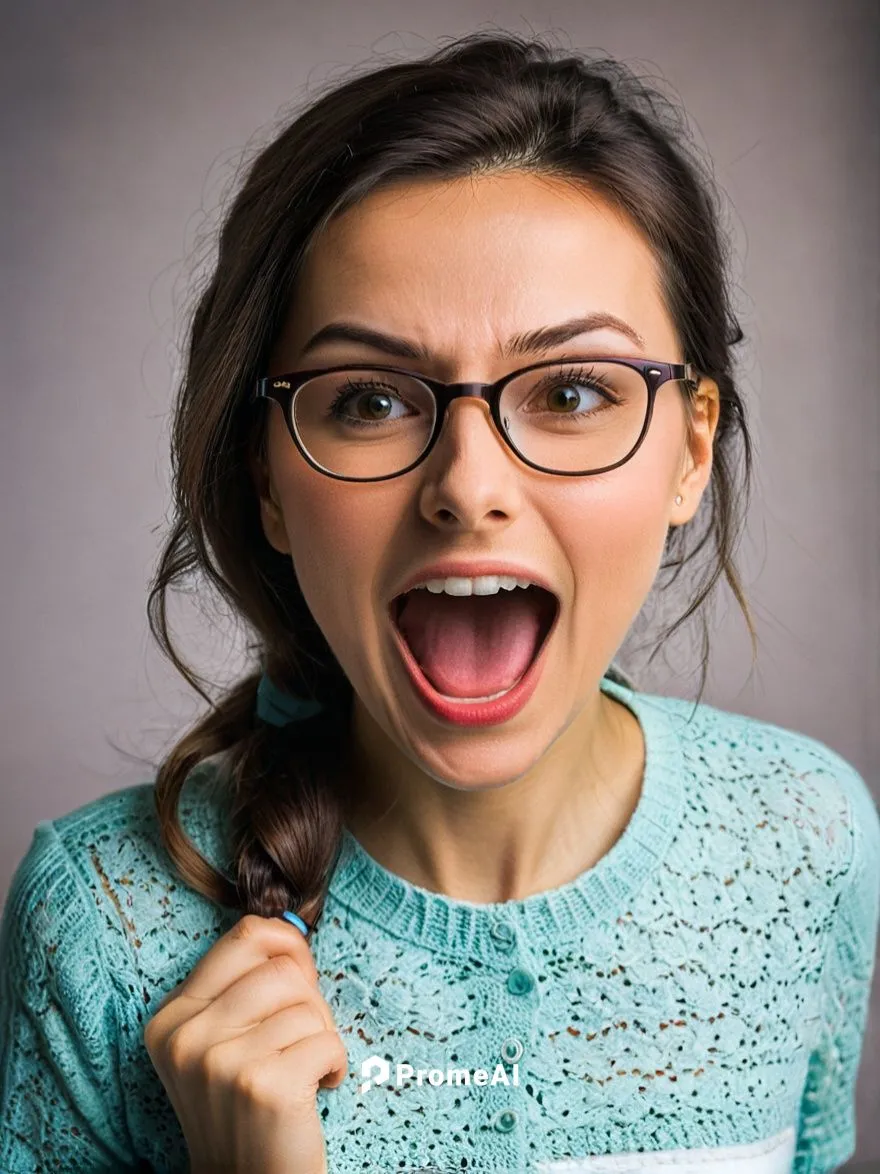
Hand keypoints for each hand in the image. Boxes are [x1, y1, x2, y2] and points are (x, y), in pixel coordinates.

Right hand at [144, 913, 346, 1173]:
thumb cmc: (246, 1107)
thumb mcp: (221, 1042)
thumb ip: (245, 984)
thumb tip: (291, 930)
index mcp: (172, 1016)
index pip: (244, 935)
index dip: (288, 947)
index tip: (298, 979)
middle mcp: (187, 1036)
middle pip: (283, 968)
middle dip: (310, 1000)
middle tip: (303, 1037)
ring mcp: (221, 1062)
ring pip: (307, 1004)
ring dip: (321, 1035)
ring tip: (303, 1069)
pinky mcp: (263, 1086)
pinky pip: (328, 1041)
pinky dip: (335, 1065)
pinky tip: (315, 1090)